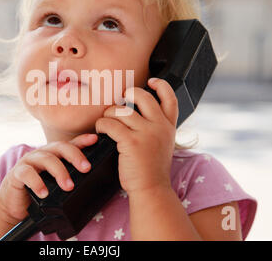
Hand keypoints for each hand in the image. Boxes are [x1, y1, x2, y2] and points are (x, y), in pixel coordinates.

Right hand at [0, 134, 97, 224]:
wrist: (15, 205)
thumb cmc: (40, 191)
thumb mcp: (56, 183)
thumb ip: (70, 176)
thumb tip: (93, 180)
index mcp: (53, 154)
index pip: (70, 144)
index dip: (82, 140)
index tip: (95, 140)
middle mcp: (42, 153)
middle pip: (60, 147)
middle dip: (75, 156)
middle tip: (86, 168)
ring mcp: (28, 161)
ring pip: (46, 159)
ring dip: (59, 171)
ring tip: (68, 186)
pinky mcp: (16, 173)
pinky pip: (27, 174)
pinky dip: (37, 182)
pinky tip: (44, 192)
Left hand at [95, 78, 177, 194]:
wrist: (151, 189)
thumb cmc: (151, 168)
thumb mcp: (162, 143)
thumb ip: (157, 126)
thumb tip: (138, 110)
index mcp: (169, 126)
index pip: (170, 98)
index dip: (161, 85)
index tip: (151, 81)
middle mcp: (160, 127)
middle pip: (143, 97)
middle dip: (128, 94)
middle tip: (119, 103)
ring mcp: (147, 133)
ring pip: (122, 110)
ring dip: (109, 114)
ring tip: (106, 123)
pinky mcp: (131, 142)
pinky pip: (110, 124)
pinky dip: (102, 125)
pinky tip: (101, 131)